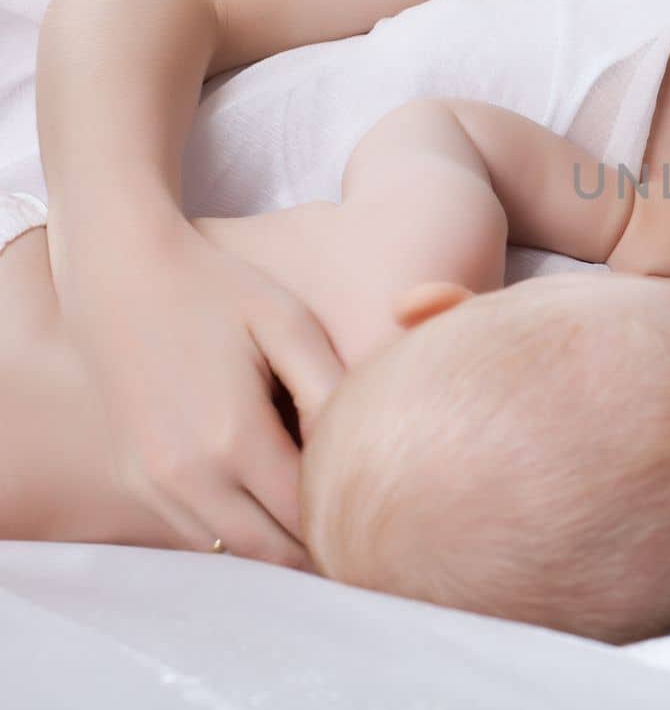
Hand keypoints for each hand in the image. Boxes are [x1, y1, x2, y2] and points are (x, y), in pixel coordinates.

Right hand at [51, 219, 343, 568]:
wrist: (121, 277)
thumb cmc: (219, 291)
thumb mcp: (290, 325)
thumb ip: (329, 391)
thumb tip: (362, 450)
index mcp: (233, 437)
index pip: (306, 515)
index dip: (350, 524)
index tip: (388, 519)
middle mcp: (187, 474)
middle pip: (271, 551)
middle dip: (320, 551)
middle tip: (367, 541)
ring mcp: (154, 483)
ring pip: (233, 551)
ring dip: (279, 548)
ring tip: (328, 527)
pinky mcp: (136, 480)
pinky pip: (199, 533)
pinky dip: (240, 532)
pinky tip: (276, 509)